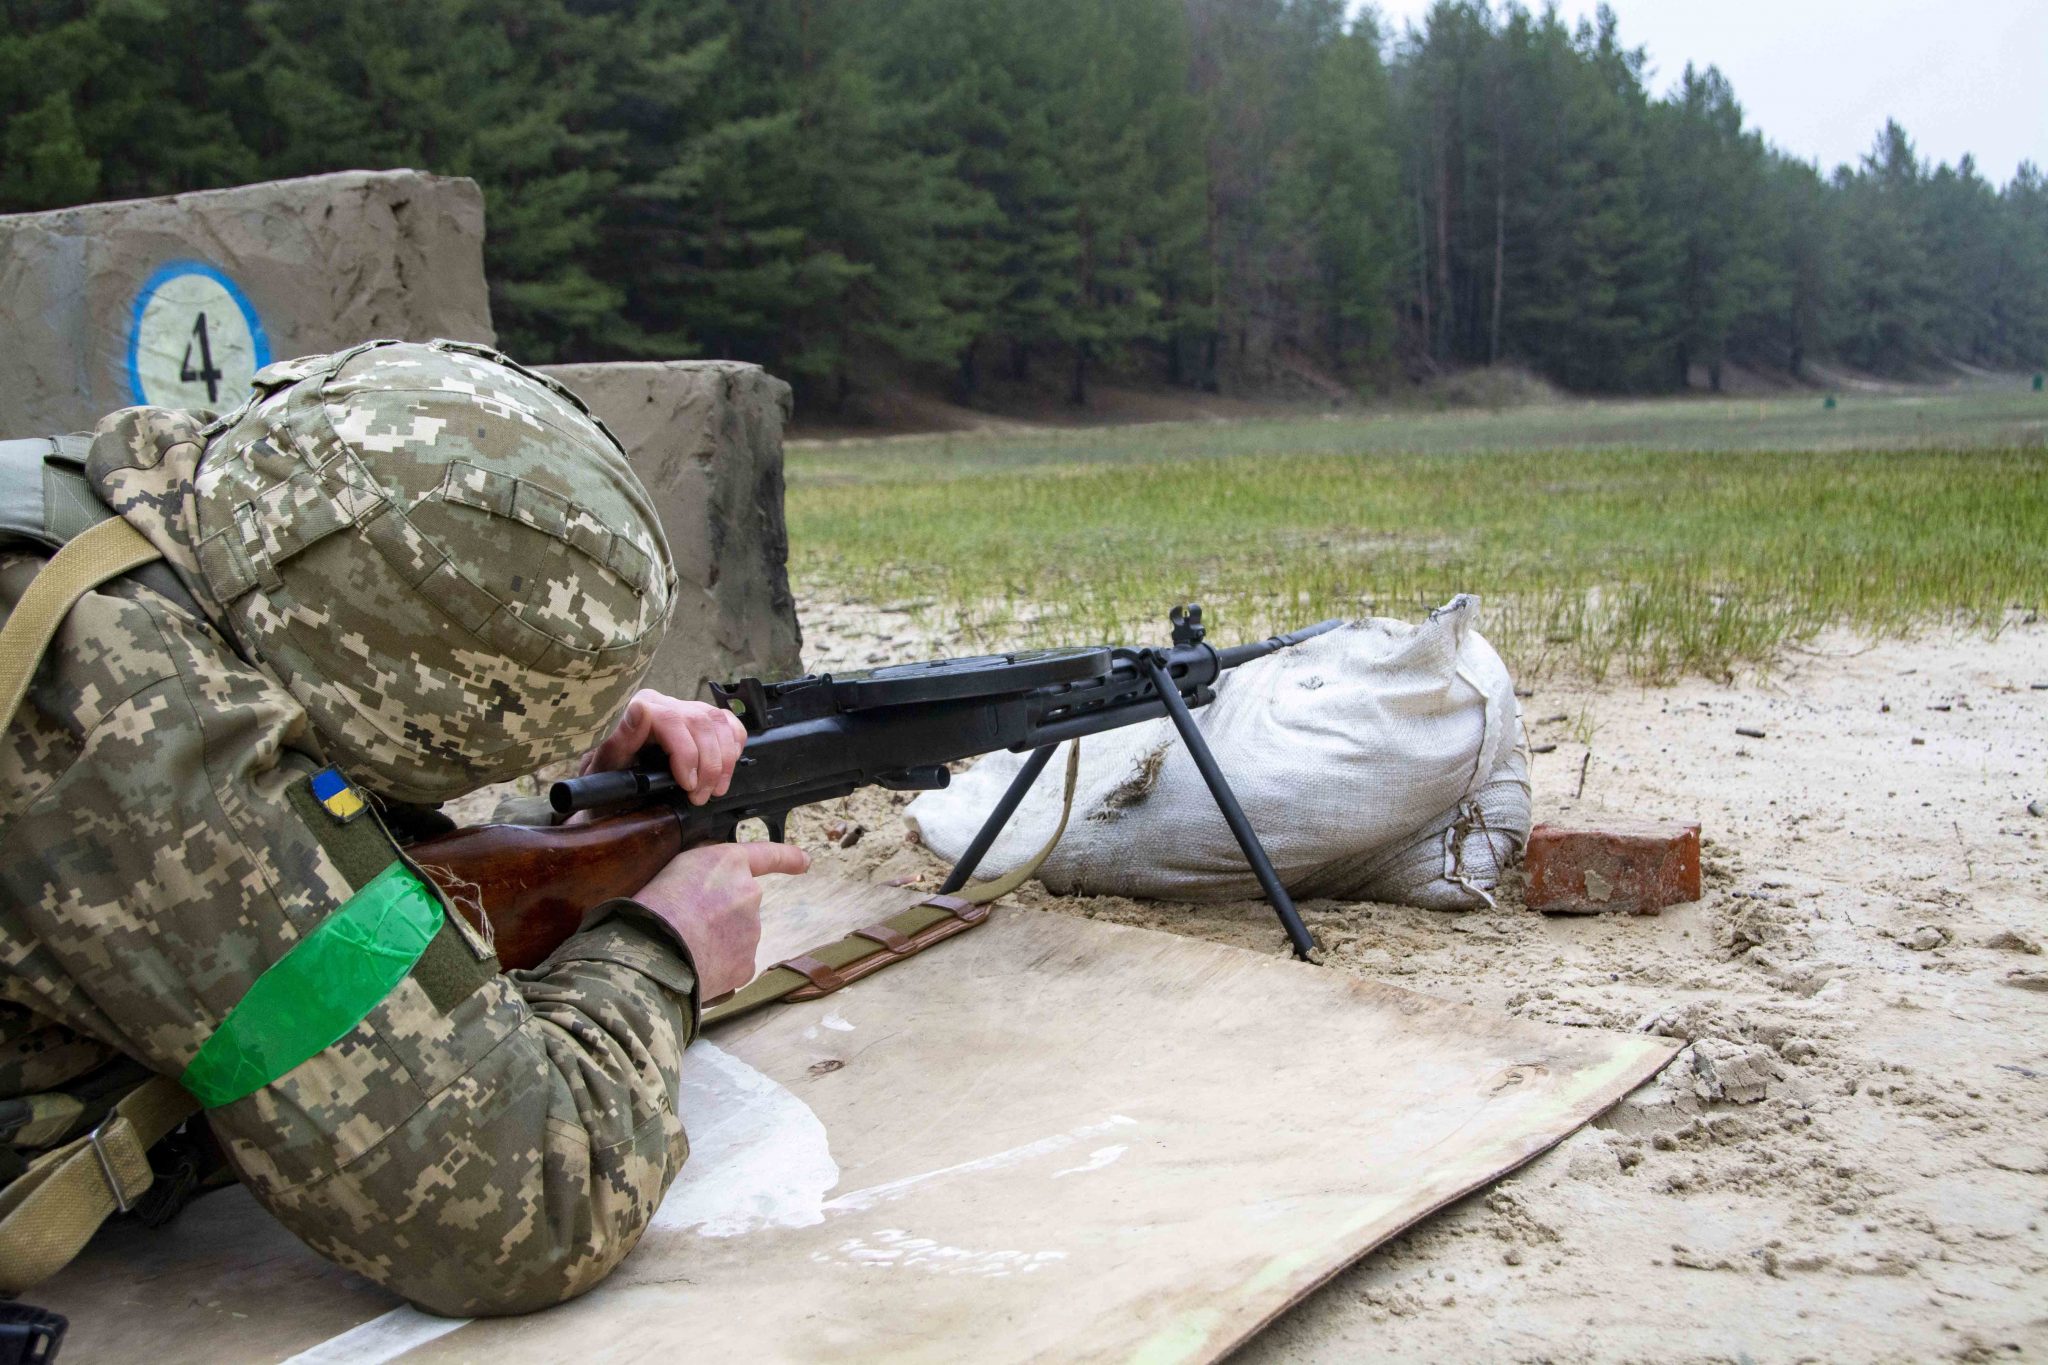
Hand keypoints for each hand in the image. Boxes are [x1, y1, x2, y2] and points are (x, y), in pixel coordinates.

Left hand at [584, 690, 748, 806]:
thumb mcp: (606, 766)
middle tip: (700, 797)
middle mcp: (666, 703)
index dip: (687, 753)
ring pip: (719, 723)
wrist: (617, 790)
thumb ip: (620, 739)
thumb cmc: (610, 779)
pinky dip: (734, 746)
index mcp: (641, 707)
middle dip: (708, 765)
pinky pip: (729, 723)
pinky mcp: (704, 721)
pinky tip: (725, 770)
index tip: (687, 785)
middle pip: (701, 722)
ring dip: (723, 761)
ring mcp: (687, 710)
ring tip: (714, 790)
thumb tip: (639, 710)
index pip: (672, 719)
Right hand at [633, 841, 810, 999]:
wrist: (653, 950)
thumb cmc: (652, 906)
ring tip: (682, 945)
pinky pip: (731, 964)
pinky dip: (715, 967)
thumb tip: (712, 885)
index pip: (767, 855)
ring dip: (713, 942)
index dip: (787, 857)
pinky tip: (694, 965)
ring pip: (733, 937)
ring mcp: (751, 931)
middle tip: (684, 924)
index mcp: (729, 864)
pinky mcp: (746, 964)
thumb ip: (704, 871)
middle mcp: (749, 893)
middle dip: (717, 916)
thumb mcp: (674, 868)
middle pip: (738, 905)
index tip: (803, 861)